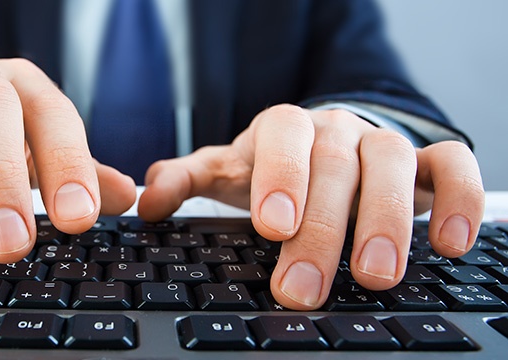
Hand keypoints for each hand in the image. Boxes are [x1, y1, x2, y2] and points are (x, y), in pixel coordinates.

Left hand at [138, 104, 483, 309]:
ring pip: (392, 166)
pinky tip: (450, 243)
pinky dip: (458, 198)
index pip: (281, 138)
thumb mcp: (228, 171)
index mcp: (283, 130)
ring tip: (374, 277)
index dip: (278, 177)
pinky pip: (453, 165)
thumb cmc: (276, 167)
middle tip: (304, 289)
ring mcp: (383, 142)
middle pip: (334, 166)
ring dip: (387, 221)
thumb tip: (147, 203)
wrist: (332, 146)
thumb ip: (188, 181)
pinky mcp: (428, 161)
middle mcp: (335, 131)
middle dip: (321, 230)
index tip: (272, 227)